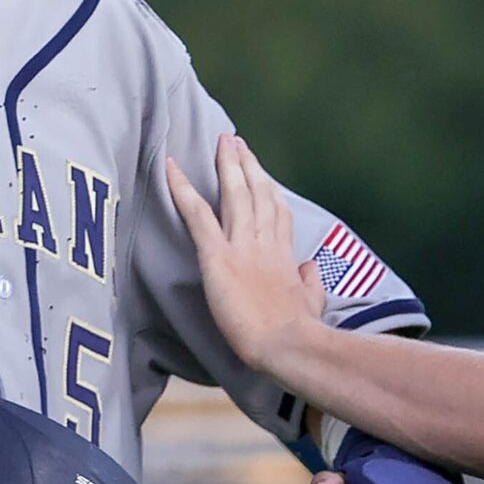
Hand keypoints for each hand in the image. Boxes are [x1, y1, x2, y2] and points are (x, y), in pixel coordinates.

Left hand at [165, 134, 324, 371]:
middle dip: (246, 164)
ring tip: (220, 142)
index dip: (267, 187)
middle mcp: (264, 241)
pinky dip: (182, 189)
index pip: (276, 211)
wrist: (288, 343)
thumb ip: (310, 282)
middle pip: (256, 192)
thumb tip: (309, 269)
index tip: (260, 171)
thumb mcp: (313, 301)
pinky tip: (170, 167)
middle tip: (234, 141)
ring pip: (233, 194)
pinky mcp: (218, 257)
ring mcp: (241, 245)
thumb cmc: (300, 331)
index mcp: (284, 254)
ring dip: (225, 165)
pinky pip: (197, 215)